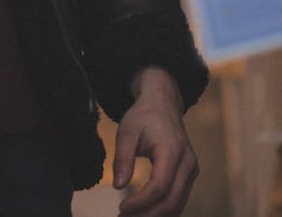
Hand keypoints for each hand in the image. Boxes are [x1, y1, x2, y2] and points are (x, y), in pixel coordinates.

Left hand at [113, 67, 197, 215]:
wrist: (163, 104)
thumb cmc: (144, 116)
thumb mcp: (127, 131)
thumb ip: (122, 158)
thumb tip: (117, 186)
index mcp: (172, 150)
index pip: (159, 187)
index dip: (141, 202)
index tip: (121, 207)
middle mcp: (187, 164)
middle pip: (171, 201)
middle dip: (148, 215)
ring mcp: (191, 171)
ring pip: (177, 204)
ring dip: (155, 215)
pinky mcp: (189, 176)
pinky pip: (178, 199)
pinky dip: (163, 210)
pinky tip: (144, 213)